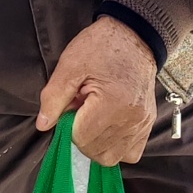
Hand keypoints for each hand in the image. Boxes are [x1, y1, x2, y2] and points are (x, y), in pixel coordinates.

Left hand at [36, 16, 158, 165]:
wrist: (134, 35)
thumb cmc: (101, 47)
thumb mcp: (70, 65)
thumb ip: (53, 98)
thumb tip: (43, 125)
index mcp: (112, 103)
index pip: (81, 138)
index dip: (68, 127)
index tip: (71, 108)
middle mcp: (131, 118)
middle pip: (96, 152)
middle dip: (81, 137)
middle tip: (81, 112)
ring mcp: (142, 124)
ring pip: (113, 157)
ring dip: (97, 144)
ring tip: (94, 119)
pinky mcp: (148, 124)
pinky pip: (132, 153)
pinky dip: (117, 147)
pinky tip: (108, 128)